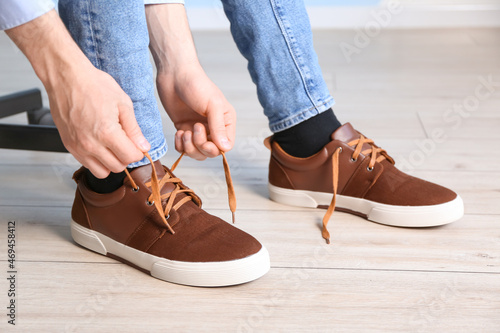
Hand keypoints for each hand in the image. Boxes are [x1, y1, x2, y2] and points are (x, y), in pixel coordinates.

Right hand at [48, 66, 150, 177]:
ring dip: (111, 162)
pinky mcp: (69, 146)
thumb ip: (134, 129)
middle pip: (118, 167)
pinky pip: (87, 164)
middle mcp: (90, 144)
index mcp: (107, 132)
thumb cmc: (93, 85)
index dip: (138, 152)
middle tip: (126, 142)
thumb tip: (143, 146)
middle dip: (126, 157)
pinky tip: (100, 144)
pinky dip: (97, 160)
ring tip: (112, 145)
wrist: (66, 77)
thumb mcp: (123, 103)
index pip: (130, 157)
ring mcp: (78, 147)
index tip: (138, 144)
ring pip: (102, 171)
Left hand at [146, 4, 235, 159]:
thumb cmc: (197, 85)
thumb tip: (225, 148)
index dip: (215, 148)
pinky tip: (178, 131)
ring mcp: (198, 130)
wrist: (174, 75)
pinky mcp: (184, 129)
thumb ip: (219, 127)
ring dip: (189, 147)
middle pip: (211, 152)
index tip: (205, 139)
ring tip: (184, 132)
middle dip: (200, 147)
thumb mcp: (212, 105)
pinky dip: (180, 145)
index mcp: (225, 122)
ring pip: (197, 153)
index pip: (225, 146)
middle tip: (193, 130)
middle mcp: (213, 128)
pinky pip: (184, 148)